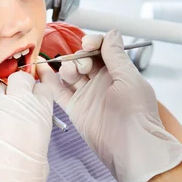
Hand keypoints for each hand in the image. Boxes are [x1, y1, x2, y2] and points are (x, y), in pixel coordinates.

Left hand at [0, 72, 53, 181]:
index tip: (35, 100)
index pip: (42, 88)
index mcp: (37, 117)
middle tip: (17, 103)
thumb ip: (36, 132)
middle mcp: (14, 108)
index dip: (38, 94)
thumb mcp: (40, 158)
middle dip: (20, 87)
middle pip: (19, 79)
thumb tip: (30, 124)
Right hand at [38, 30, 181, 181]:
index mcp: (118, 72)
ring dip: (67, 68)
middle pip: (83, 60)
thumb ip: (116, 56)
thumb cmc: (137, 114)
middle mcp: (101, 82)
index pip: (101, 50)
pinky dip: (50, 82)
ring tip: (70, 73)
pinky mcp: (76, 109)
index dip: (92, 44)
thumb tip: (112, 33)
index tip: (87, 45)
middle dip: (80, 58)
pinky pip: (59, 93)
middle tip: (84, 67)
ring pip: (71, 74)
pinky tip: (44, 71)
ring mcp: (88, 95)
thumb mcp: (129, 78)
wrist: (132, 147)